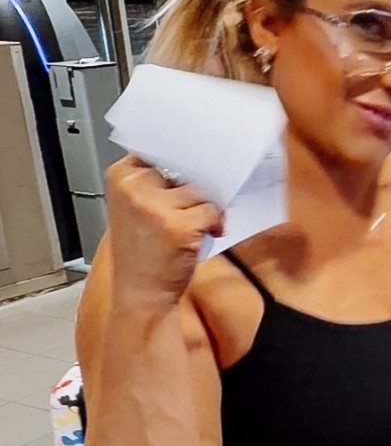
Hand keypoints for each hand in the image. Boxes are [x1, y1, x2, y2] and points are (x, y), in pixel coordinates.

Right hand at [105, 156, 223, 311]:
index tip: (184, 175)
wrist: (141, 295)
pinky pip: (213, 212)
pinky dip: (215, 225)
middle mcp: (134, 187)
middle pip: (184, 168)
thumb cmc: (143, 254)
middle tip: (186, 213)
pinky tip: (200, 239)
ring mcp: (155, 206)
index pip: (161, 149)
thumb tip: (196, 160)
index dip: (180, 161)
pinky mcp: (179, 225)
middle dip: (193, 190)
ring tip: (190, 230)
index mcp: (120, 176)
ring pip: (201, 191)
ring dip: (205, 210)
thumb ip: (155, 182)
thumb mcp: (135, 208)